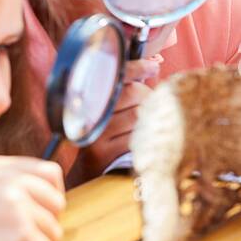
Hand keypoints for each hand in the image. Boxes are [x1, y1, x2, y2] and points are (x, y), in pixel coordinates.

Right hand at [0, 154, 66, 240]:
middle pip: (57, 204)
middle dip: (40, 227)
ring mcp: (16, 209)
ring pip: (54, 235)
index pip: (50, 173)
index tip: (21, 218)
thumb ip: (8, 188)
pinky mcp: (23, 240)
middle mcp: (8, 181)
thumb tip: (57, 196)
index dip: (45, 200)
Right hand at [77, 57, 158, 177]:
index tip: (152, 66)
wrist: (88, 174)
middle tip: (148, 102)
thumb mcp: (110, 110)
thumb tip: (151, 68)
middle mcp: (89, 113)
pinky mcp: (102, 153)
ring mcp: (94, 134)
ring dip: (148, 117)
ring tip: (144, 123)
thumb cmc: (107, 137)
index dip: (137, 67)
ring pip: (138, 115)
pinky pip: (136, 137)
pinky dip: (145, 136)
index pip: (116, 75)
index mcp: (88, 96)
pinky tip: (142, 139)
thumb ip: (124, 89)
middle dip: (147, 95)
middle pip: (133, 93)